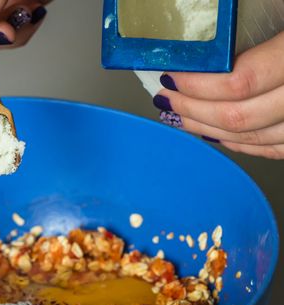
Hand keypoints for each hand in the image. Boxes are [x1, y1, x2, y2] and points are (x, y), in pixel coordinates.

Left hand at [153, 31, 283, 159]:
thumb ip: (257, 20)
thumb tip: (206, 32)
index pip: (240, 82)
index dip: (198, 84)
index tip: (171, 74)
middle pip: (239, 116)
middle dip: (192, 108)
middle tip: (167, 97)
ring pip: (252, 138)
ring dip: (207, 128)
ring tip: (180, 115)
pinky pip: (274, 148)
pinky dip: (239, 144)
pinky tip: (215, 134)